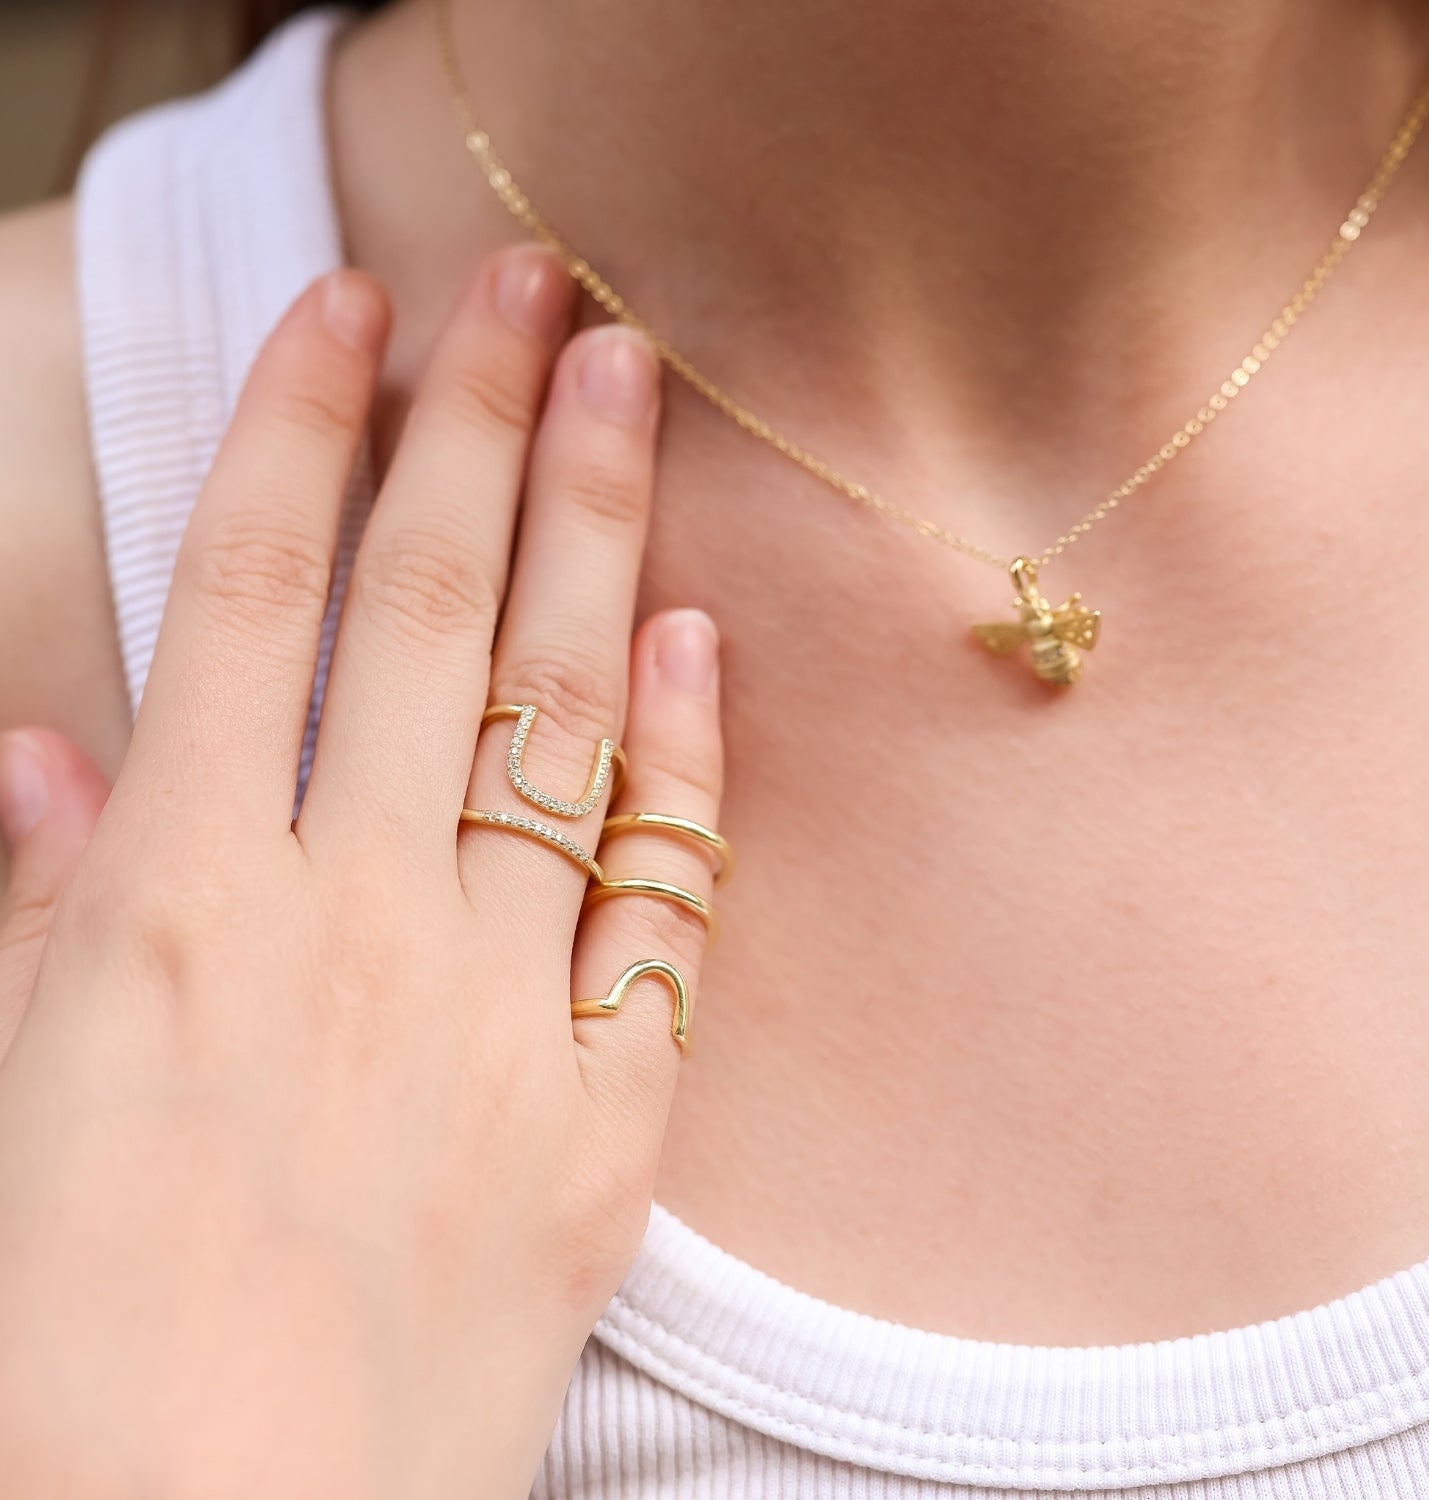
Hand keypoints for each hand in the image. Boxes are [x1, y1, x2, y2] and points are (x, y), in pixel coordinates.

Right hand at [0, 249, 723, 1497]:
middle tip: (534, 286)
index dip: (298, 432)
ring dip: (592, 531)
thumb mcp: (27, 1088)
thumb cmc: (86, 1332)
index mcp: (180, 905)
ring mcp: (487, 1005)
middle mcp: (344, 919)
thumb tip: (49, 747)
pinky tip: (697, 637)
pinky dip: (681, 760)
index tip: (352, 307)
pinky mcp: (600, 1109)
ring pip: (555, 713)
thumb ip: (53, 906)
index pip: (246, 597)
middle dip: (474, 428)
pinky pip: (656, 899)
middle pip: (425, 613)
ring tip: (630, 385)